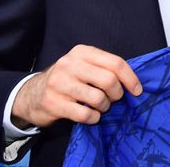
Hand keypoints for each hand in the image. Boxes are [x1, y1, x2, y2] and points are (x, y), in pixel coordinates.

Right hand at [12, 45, 141, 128]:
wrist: (31, 95)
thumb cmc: (67, 80)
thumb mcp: (83, 66)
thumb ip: (104, 68)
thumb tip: (133, 82)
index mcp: (81, 52)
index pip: (115, 63)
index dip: (130, 78)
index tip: (137, 91)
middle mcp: (69, 64)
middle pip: (109, 80)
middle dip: (117, 94)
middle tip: (114, 99)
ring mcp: (59, 83)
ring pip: (98, 98)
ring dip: (105, 107)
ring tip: (100, 107)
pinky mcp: (53, 103)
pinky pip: (85, 115)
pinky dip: (93, 118)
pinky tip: (90, 115)